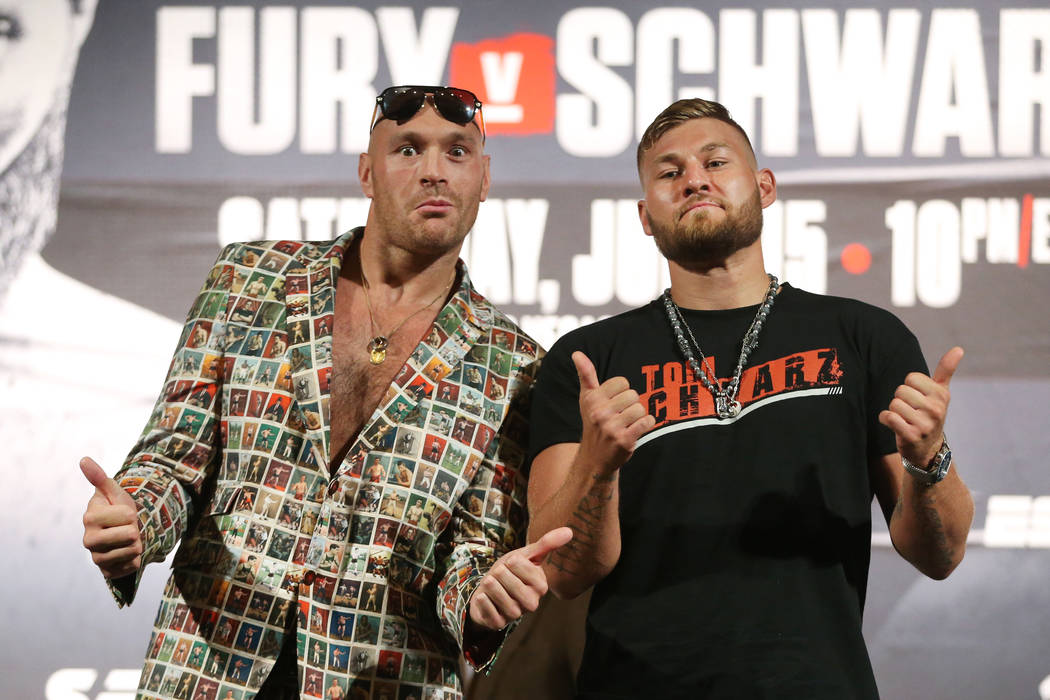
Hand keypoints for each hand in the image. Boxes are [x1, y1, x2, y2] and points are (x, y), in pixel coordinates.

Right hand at [81, 456, 143, 578]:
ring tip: (127, 540)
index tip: (123, 514)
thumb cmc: (117, 510)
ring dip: (137, 544)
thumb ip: (100, 477)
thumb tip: (84, 459)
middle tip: (127, 528)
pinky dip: (136, 559)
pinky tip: (126, 554)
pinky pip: (133, 566)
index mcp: (90, 518)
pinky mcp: (107, 572)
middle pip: (130, 535)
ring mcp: (96, 558)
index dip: (131, 513)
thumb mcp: (114, 493)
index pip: (127, 516)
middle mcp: (88, 540)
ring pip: (133, 550)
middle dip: (136, 529)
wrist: (122, 535)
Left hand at [468, 527, 572, 629]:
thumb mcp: (527, 554)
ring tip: (491, 583)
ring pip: (498, 595)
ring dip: (490, 586)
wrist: (489, 588)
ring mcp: (516, 614)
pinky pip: (488, 611)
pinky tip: (484, 596)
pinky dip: (482, 600)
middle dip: (499, 573)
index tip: (512, 565)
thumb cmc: (511, 570)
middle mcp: (531, 602)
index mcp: (541, 585)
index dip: (512, 562)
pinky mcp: (499, 624)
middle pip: (509, 581)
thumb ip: (547, 544)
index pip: (520, 566)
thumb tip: (569, 531)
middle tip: (499, 575)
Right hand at [573, 351, 654, 473]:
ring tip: (627, 424)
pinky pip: (647, 422)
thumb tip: (577, 353)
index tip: (613, 403)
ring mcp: (612, 427)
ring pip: (641, 408)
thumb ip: (586, 375)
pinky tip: (635, 430)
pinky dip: (646, 425)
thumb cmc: (593, 424)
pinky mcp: (624, 440)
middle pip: (633, 395)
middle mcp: (600, 412)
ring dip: (638, 417)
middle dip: (631, 405)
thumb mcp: (586, 399)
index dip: (622, 392)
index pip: (622, 382)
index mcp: (592, 399)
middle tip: (620, 416)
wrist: (594, 459)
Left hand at [879, 347, 962, 466]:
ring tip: (905, 419)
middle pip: (900, 390)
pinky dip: (885, 419)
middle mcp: (936, 409)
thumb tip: (959, 348)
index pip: (911, 378)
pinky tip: (895, 425)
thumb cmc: (931, 414)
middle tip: (910, 411)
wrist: (928, 448)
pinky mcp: (911, 435)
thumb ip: (946, 370)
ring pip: (893, 404)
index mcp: (942, 394)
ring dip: (894, 411)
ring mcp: (925, 423)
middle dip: (900, 400)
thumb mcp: (940, 392)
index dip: (909, 387)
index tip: (918, 398)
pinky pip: (888, 417)